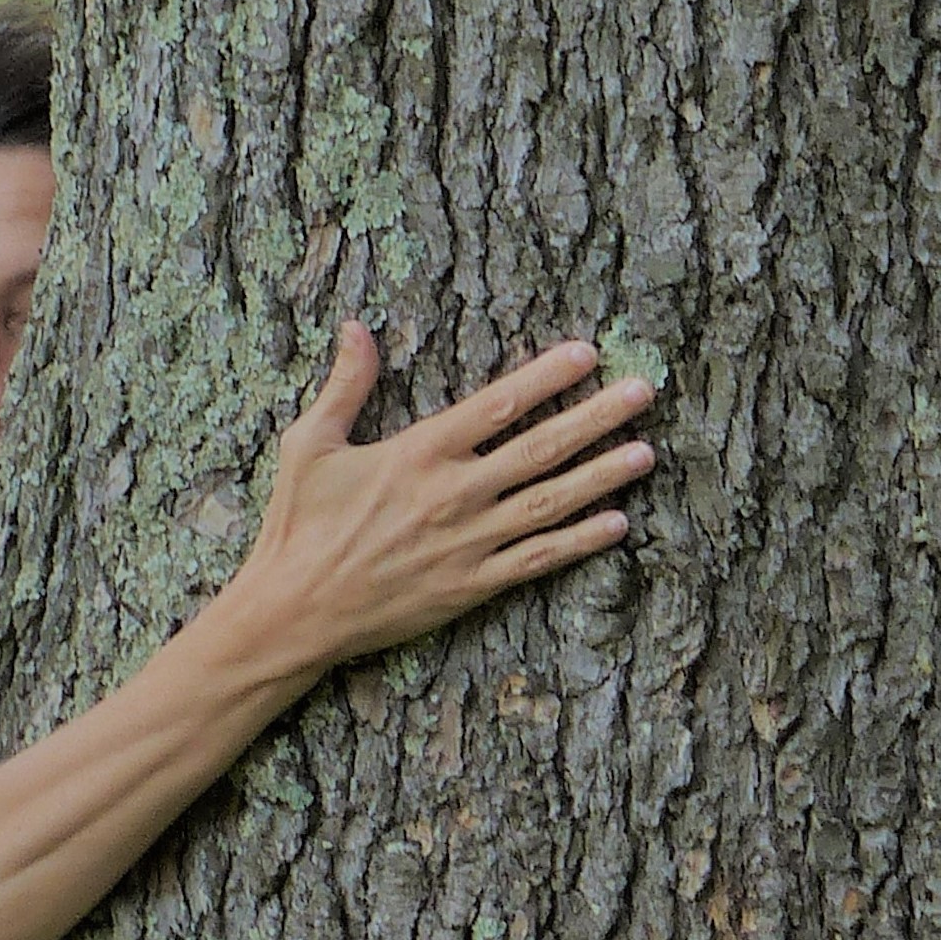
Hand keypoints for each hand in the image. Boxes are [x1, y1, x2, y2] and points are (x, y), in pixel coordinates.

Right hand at [227, 320, 655, 678]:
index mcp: (417, 453)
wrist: (295, 612)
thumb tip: (356, 327)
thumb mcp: (308, 445)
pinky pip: (537, 560)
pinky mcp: (471, 586)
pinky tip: (617, 524)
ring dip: (602, 476)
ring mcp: (468, 543)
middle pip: (540, 449)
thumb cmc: (298, 526)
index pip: (497, 405)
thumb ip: (344, 385)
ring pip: (550, 503)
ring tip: (646, 452)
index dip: (547, 376)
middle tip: (642, 392)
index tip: (588, 353)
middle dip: (596, 418)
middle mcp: (453, 495)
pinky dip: (579, 543)